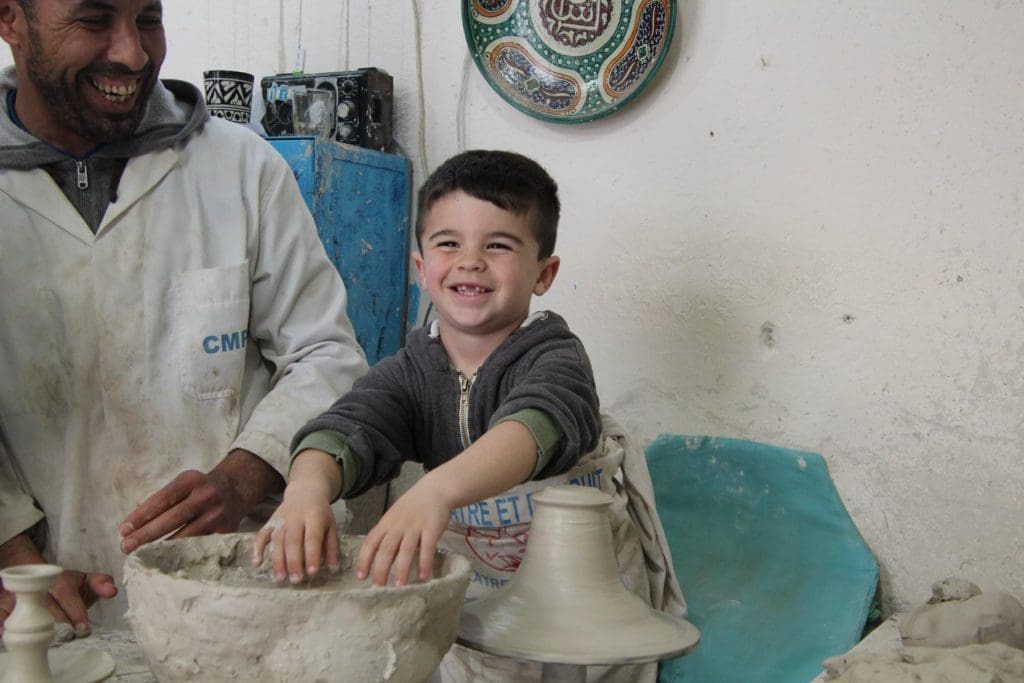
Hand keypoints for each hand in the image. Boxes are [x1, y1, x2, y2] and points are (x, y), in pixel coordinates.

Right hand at [0, 535, 116, 637]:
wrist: (32, 572)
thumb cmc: (64, 583)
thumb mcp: (85, 579)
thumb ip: (100, 584)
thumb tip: (112, 590)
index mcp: (59, 582)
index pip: (68, 597)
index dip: (77, 614)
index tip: (84, 629)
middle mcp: (39, 589)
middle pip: (49, 610)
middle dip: (61, 625)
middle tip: (68, 637)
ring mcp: (20, 597)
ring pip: (27, 615)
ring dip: (37, 631)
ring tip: (48, 642)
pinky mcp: (4, 606)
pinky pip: (1, 615)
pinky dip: (3, 625)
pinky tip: (8, 635)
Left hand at [119, 449, 283, 553]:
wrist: (236, 488)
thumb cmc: (198, 489)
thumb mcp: (183, 484)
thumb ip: (163, 500)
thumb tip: (133, 526)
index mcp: (192, 480)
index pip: (163, 498)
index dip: (142, 515)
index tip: (123, 530)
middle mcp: (207, 495)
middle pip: (174, 518)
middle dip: (147, 534)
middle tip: (125, 547)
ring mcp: (218, 514)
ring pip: (187, 535)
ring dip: (161, 548)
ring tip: (141, 556)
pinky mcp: (226, 530)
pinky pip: (200, 544)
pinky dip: (181, 553)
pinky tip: (166, 560)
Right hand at [252, 449, 342, 583]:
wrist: (306, 491)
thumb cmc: (320, 513)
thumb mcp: (331, 525)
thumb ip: (332, 546)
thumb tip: (333, 567)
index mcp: (315, 516)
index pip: (312, 537)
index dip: (312, 554)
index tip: (312, 572)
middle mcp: (296, 516)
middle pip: (292, 540)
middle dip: (293, 561)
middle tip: (296, 580)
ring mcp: (281, 518)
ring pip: (277, 539)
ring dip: (277, 560)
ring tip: (280, 578)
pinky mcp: (270, 520)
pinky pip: (262, 534)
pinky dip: (257, 548)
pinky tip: (257, 563)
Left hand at [356, 478, 450, 586]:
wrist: (434, 490)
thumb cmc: (411, 508)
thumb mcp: (394, 518)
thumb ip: (387, 537)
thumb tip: (378, 562)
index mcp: (386, 524)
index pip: (370, 542)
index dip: (364, 560)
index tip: (361, 576)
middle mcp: (398, 526)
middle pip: (386, 549)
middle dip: (381, 569)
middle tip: (379, 587)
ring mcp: (415, 526)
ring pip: (405, 550)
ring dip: (402, 568)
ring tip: (399, 586)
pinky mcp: (431, 528)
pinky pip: (427, 547)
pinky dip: (424, 562)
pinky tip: (423, 576)